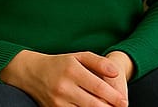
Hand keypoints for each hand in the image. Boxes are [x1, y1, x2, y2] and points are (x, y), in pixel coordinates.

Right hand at [0, 50, 128, 106]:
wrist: (32, 73)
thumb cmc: (60, 64)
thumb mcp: (79, 56)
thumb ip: (99, 62)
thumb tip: (116, 73)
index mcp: (73, 70)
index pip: (98, 87)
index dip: (114, 96)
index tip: (124, 101)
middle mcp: (64, 87)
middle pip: (93, 104)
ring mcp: (58, 101)